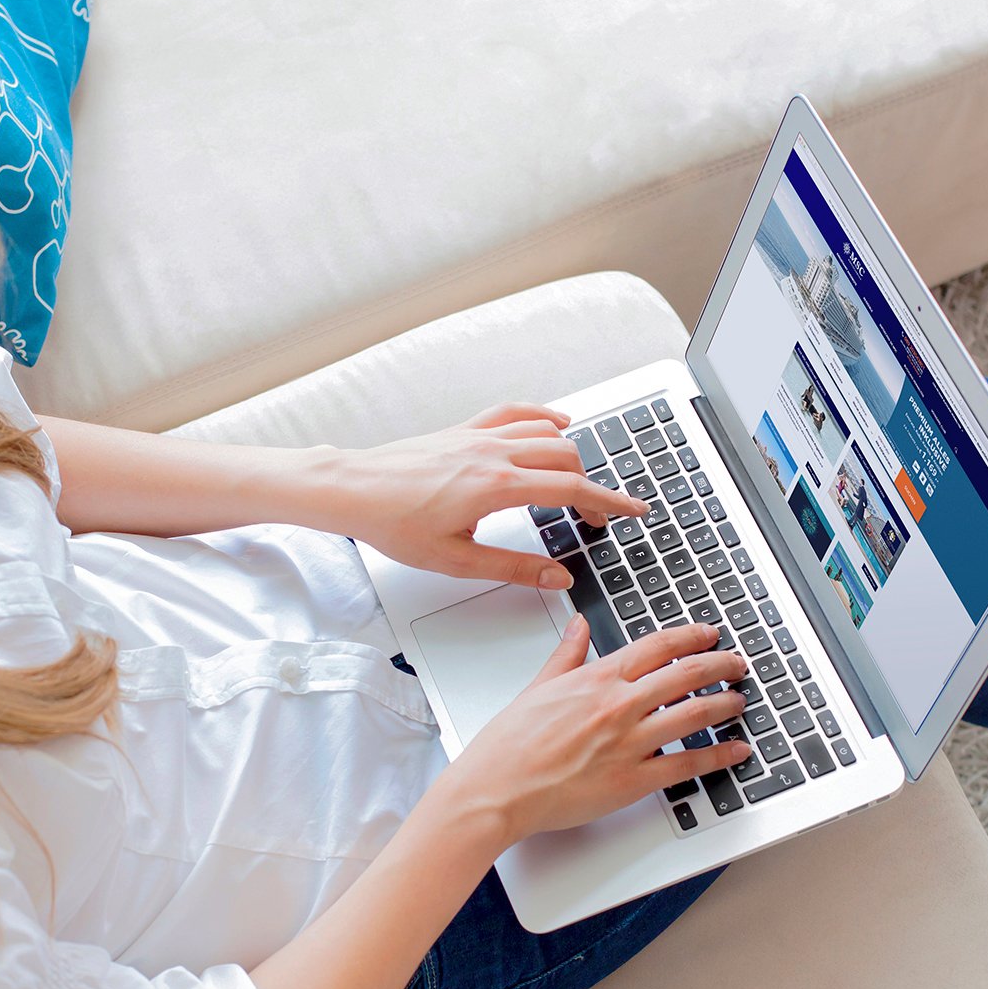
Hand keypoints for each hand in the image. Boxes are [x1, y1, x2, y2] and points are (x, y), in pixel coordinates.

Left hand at [326, 403, 648, 588]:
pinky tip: (555, 424)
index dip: (609, 501)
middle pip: (567, 457)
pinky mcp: (465, 429)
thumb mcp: (455, 560)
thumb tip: (557, 576)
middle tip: (594, 517)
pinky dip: (542, 416)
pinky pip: (515, 412)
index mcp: (495, 487)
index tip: (634, 510)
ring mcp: (479, 436)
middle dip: (591, 485)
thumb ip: (513, 568)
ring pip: (546, 432)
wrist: (353, 489)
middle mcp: (493, 454)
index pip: (571, 489)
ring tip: (579, 480)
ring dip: (571, 454)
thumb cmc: (393, 523)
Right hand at [443, 617, 751, 847]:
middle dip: (720, 665)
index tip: (709, 634)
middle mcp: (619, 704)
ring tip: (739, 701)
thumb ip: (567, 653)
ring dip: (725, 704)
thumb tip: (579, 626)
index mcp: (598, 677)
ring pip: (694, 713)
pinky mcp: (634, 779)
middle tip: (737, 663)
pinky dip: (718, 756)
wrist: (498, 788)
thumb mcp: (540, 685)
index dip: (691, 637)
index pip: (658, 646)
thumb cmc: (511, 743)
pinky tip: (735, 750)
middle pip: (686, 674)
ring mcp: (630, 741)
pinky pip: (687, 764)